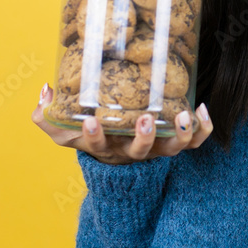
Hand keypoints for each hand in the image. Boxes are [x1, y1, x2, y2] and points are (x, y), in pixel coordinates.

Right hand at [31, 84, 213, 164]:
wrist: (118, 159)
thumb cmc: (92, 137)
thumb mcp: (65, 131)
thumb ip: (48, 115)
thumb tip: (46, 89)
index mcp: (106, 148)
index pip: (97, 146)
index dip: (94, 136)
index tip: (91, 122)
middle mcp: (133, 151)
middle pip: (140, 151)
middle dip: (143, 137)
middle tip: (144, 119)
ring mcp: (156, 149)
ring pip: (172, 149)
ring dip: (180, 134)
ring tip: (182, 115)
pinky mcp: (175, 143)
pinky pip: (195, 142)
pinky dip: (202, 129)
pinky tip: (201, 108)